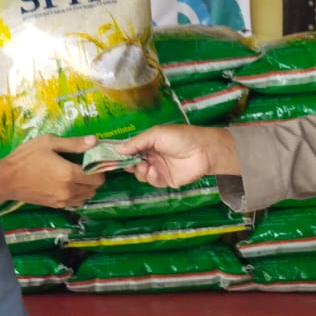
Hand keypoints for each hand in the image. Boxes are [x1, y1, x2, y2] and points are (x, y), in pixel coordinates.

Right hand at [0, 135, 104, 208]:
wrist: (6, 180)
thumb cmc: (25, 158)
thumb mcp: (48, 143)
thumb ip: (73, 143)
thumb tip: (95, 140)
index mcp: (70, 174)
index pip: (98, 177)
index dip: (100, 168)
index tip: (94, 160)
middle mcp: (69, 191)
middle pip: (94, 188)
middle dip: (95, 177)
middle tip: (86, 165)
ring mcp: (62, 201)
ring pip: (86, 197)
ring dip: (87, 187)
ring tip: (77, 174)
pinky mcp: (56, 206)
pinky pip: (76, 202)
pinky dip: (78, 194)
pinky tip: (69, 184)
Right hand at [115, 125, 236, 186]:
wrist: (203, 151)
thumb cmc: (180, 137)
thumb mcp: (156, 134)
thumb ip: (136, 142)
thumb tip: (117, 149)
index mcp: (149, 143)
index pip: (131, 149)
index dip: (122, 154)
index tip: (112, 157)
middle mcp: (152, 155)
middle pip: (133, 163)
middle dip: (129, 164)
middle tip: (129, 164)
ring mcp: (159, 168)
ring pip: (140, 174)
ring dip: (140, 171)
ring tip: (145, 166)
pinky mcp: (166, 180)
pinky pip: (152, 181)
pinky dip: (150, 177)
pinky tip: (154, 172)